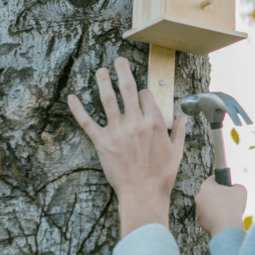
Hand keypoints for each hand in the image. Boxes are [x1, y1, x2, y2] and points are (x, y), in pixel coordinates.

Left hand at [67, 57, 186, 237]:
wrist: (143, 194)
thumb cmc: (161, 175)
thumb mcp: (177, 152)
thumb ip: (179, 132)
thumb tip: (182, 118)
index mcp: (154, 122)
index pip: (146, 96)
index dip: (143, 92)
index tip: (140, 93)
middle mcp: (135, 122)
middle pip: (128, 89)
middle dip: (123, 71)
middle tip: (118, 60)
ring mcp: (118, 131)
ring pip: (108, 99)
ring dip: (103, 81)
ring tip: (100, 71)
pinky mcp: (102, 142)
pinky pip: (87, 122)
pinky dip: (77, 109)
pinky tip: (72, 97)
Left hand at [195, 176, 246, 237]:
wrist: (227, 228)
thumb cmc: (233, 207)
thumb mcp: (240, 189)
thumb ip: (235, 185)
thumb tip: (233, 188)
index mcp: (206, 186)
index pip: (212, 179)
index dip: (221, 181)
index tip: (226, 185)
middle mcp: (199, 196)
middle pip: (209, 192)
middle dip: (217, 194)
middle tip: (227, 198)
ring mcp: (198, 209)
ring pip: (207, 204)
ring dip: (215, 205)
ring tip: (226, 209)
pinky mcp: (200, 220)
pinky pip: (208, 215)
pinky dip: (214, 215)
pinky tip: (223, 217)